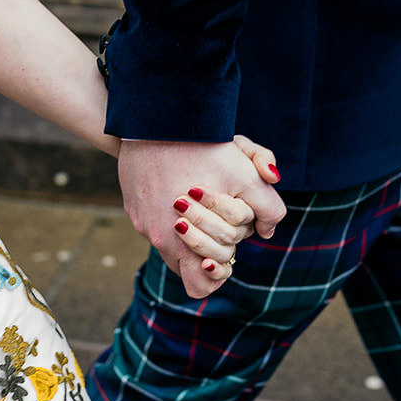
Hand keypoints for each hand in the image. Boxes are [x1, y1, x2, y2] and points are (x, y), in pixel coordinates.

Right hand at [118, 135, 285, 298]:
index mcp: (180, 240)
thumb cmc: (203, 146)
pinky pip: (154, 218)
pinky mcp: (132, 203)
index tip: (227, 251)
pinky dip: (169, 209)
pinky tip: (182, 182)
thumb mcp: (247, 174)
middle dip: (209, 245)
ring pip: (171, 241)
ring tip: (203, 200)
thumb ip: (268, 208)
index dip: (218, 272)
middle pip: (187, 263)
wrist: (156, 116)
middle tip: (220, 218)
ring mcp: (140, 219)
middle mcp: (155, 236)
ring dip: (191, 228)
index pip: (199, 284)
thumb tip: (268, 231)